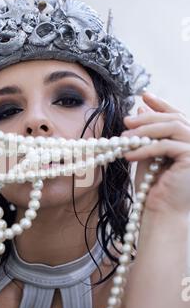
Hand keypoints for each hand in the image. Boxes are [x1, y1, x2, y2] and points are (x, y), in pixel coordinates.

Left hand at [121, 91, 189, 214]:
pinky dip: (145, 148)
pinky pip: (167, 146)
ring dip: (145, 131)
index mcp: (189, 140)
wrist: (161, 212)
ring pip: (172, 128)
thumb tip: (141, 108)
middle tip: (125, 121)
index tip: (143, 95)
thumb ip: (147, 133)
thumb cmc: (154, 186)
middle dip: (148, 118)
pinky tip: (128, 155)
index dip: (161, 104)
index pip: (177, 116)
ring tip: (123, 139)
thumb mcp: (148, 153)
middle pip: (174, 119)